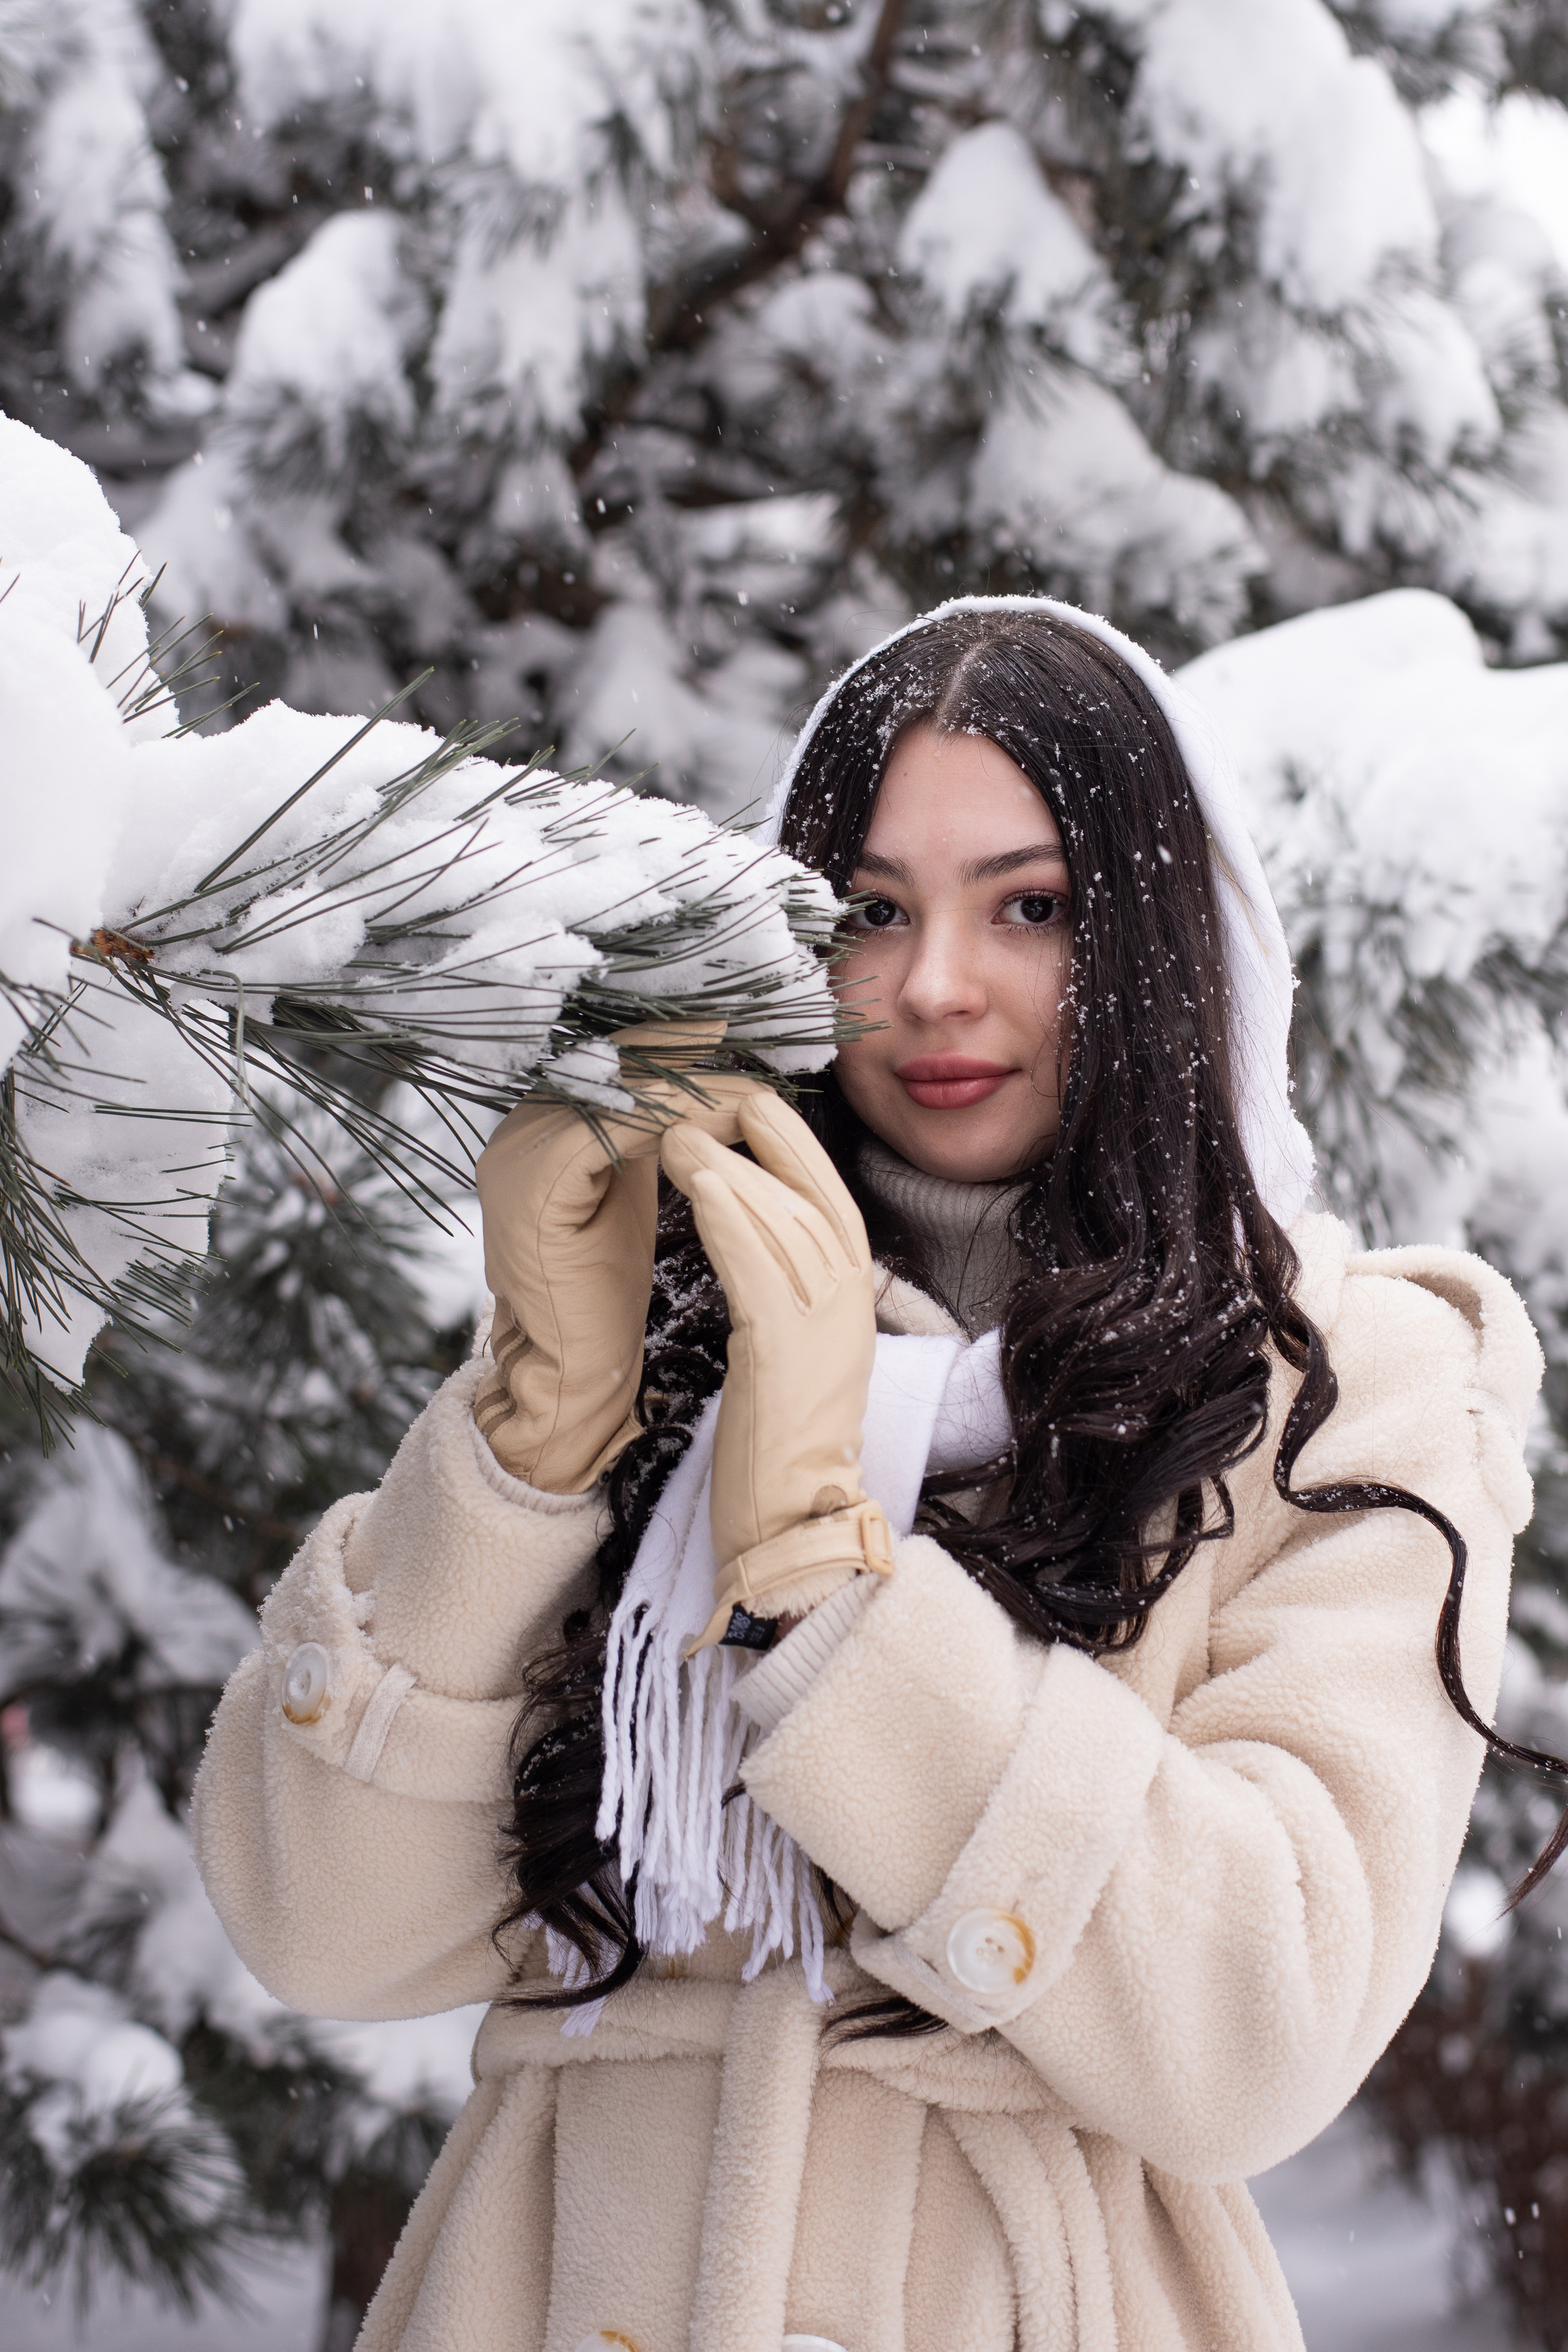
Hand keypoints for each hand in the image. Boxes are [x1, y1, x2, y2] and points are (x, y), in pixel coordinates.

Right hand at [473, 1031, 761, 1492]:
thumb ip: (643, 1134)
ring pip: (616, 1094)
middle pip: (611, 1068)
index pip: (609, 1061)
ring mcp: (515, 1156)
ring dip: (690, 1095)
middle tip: (754, 1075)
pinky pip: (609, 1132)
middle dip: (687, 1067)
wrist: (569, 1373)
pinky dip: (670, 1126)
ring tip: (749, 1102)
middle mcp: (517, 1131)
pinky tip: (718, 1130)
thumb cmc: (604, 1292)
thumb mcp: (628, 1192)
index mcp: (536, 1127)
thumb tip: (697, 1075)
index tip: (729, 1039)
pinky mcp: (531, 1188)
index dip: (669, 1048)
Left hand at [658, 1091, 889, 1649]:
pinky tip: (693, 1178)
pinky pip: (757, 1264)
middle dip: (765, 1133)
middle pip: (813, 1190)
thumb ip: (781, 1293)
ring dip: (728, 1163)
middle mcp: (848, 1303)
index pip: (825, 1197)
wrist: (794, 1529)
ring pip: (781, 1217)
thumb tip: (749, 1236)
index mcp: (849, 1300)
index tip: (740, 1105)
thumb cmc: (779, 1448)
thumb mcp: (788, 1353)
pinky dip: (726, 1214)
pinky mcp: (788, 1352)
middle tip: (711, 1090)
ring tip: (679, 1125)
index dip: (785, 1145)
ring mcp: (825, 1326)